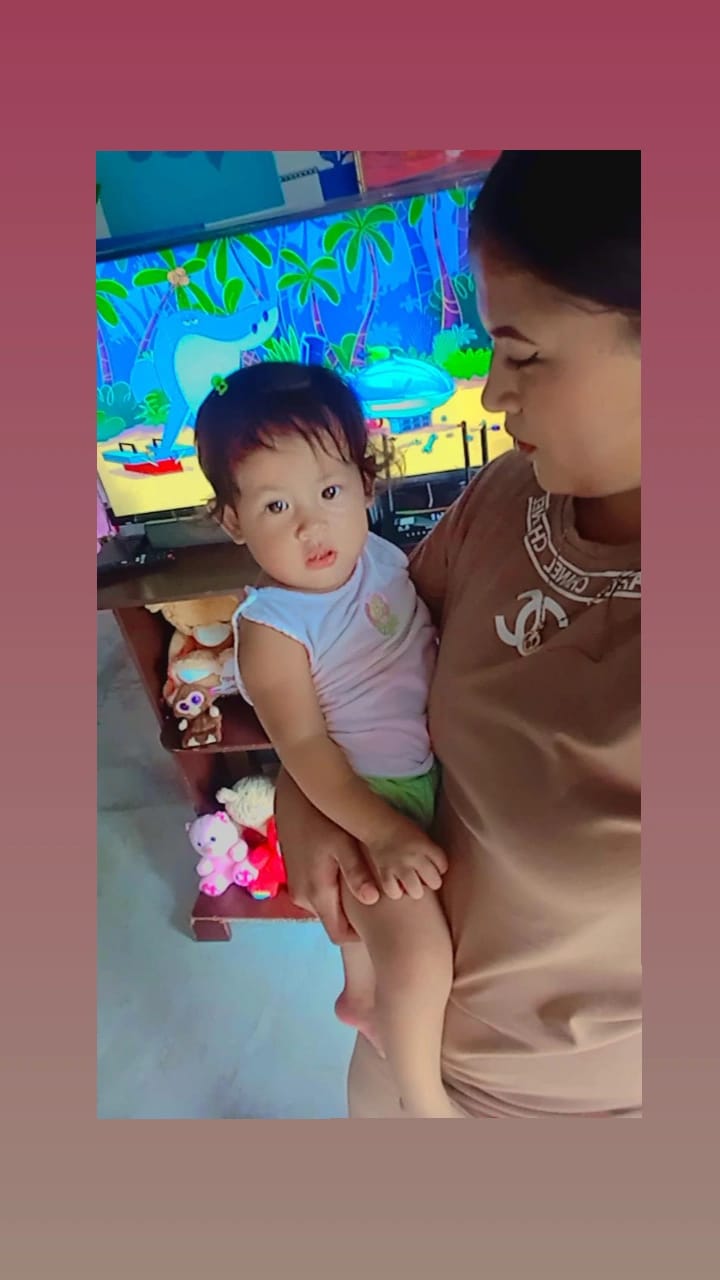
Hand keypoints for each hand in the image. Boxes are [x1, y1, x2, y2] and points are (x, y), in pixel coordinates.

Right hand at [275, 770, 379, 943]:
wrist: (293, 801)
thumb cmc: (321, 820)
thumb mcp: (343, 844)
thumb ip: (356, 872)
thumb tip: (372, 899)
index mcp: (317, 894)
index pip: (339, 936)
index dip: (361, 937)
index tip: (381, 925)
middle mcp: (303, 898)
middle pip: (333, 923)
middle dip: (354, 920)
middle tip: (379, 904)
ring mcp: (297, 889)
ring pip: (326, 909)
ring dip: (343, 905)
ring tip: (366, 887)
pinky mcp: (296, 878)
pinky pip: (318, 896)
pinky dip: (332, 894)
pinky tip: (347, 875)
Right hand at [364, 814, 447, 900]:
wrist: (378, 824)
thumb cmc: (401, 828)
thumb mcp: (421, 835)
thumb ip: (430, 851)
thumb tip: (437, 870)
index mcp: (425, 845)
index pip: (443, 866)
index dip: (440, 869)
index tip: (434, 867)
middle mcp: (414, 856)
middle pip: (434, 882)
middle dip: (431, 882)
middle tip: (423, 878)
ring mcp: (399, 865)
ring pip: (416, 891)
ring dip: (415, 890)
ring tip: (410, 884)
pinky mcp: (384, 872)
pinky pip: (394, 892)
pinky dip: (396, 892)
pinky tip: (396, 885)